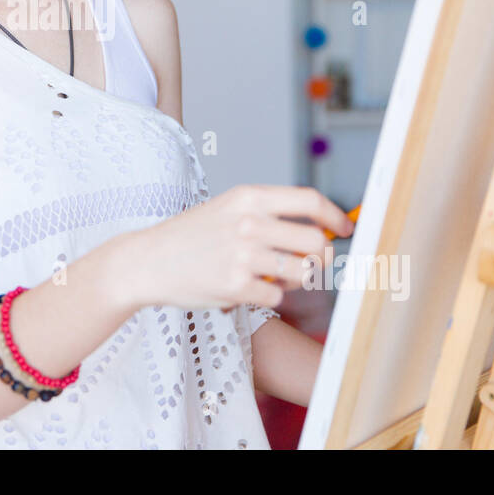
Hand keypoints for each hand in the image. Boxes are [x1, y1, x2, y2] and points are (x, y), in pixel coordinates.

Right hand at [127, 185, 353, 310]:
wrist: (148, 260)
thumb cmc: (192, 235)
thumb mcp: (228, 208)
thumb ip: (270, 214)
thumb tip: (322, 229)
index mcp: (248, 197)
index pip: (310, 200)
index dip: (335, 215)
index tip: (345, 228)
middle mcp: (249, 223)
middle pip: (316, 242)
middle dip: (321, 257)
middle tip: (310, 263)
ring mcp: (243, 255)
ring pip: (302, 273)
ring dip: (294, 279)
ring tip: (272, 276)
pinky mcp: (236, 286)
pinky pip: (277, 296)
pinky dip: (267, 296)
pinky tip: (245, 287)